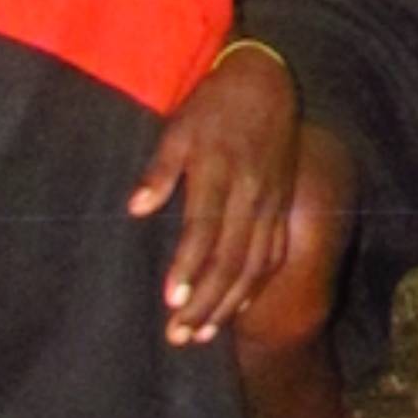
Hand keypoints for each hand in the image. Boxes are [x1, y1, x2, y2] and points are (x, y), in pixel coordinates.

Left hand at [129, 44, 298, 340]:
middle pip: (231, 259)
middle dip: (206, 302)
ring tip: (202, 335)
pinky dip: (255, 285)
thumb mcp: (179, 127)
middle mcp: (251, 194)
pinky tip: (236, 309)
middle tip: (180, 335)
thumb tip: (136, 208)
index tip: (172, 301)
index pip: (205, 231)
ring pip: (254, 265)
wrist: (266, 83)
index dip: (189, 268)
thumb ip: (159, 170)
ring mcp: (270, 202)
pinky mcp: (281, 205)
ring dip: (228, 304)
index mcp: (222, 172)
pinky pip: (273, 254)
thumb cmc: (214, 106)